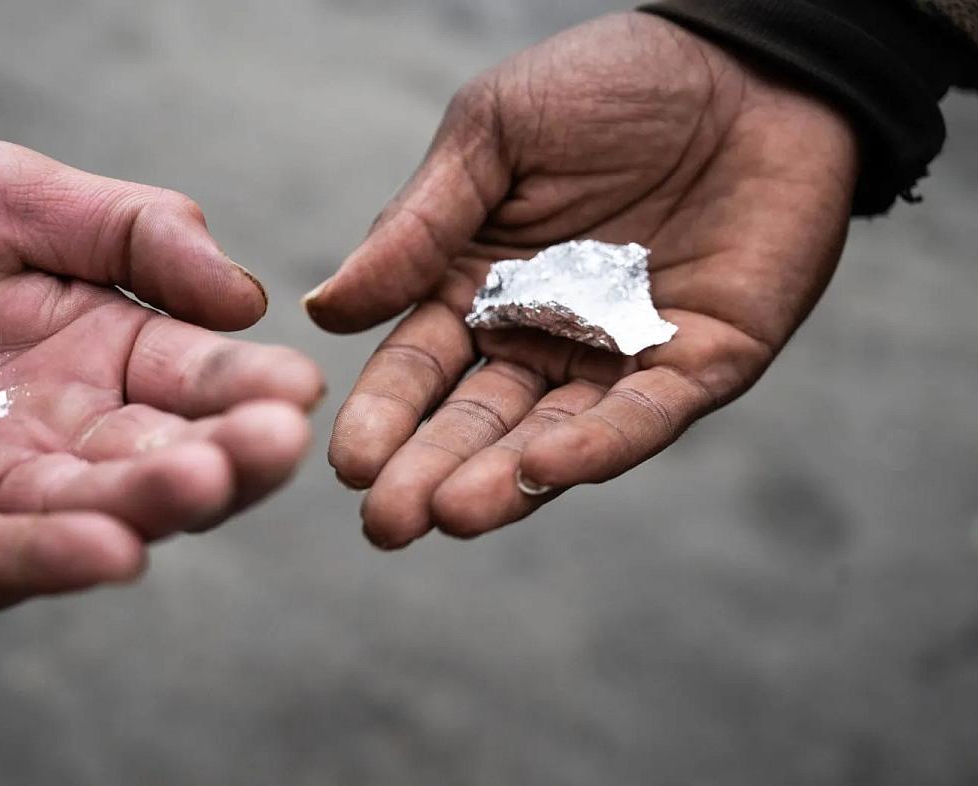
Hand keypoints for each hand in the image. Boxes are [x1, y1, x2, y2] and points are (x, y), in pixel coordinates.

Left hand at [0, 140, 323, 609]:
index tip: (297, 387)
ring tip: (201, 481)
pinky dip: (41, 561)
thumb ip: (138, 233)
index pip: (200, 378)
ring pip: (87, 510)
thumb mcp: (14, 193)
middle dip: (224, 455)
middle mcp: (65, 428)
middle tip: (271, 444)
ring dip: (148, 506)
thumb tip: (248, 301)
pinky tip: (108, 555)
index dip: (250, 385)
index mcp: (106, 349)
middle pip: (163, 457)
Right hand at [306, 13, 856, 548]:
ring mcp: (618, 358)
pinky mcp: (699, 364)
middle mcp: (542, 337)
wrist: (746, 61)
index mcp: (480, 288)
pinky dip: (600, 446)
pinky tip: (546, 468)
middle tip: (387, 525)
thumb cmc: (608, 83)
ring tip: (450, 515)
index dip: (384, 414)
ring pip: (553, 437)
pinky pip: (645, 416)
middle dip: (429, 472)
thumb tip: (323, 310)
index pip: (418, 366)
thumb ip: (417, 226)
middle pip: (476, 420)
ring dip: (503, 480)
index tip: (350, 462)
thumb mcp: (493, 135)